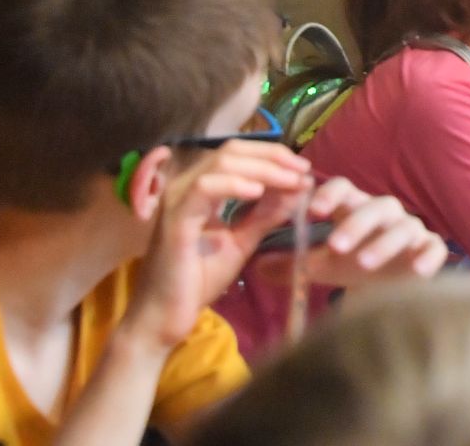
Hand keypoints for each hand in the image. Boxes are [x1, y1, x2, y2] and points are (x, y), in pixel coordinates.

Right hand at [124, 142, 311, 350]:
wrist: (165, 318)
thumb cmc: (198, 280)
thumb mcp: (242, 240)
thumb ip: (267, 214)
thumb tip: (300, 188)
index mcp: (200, 188)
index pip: (238, 153)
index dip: (273, 155)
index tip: (304, 168)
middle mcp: (185, 186)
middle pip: (232, 150)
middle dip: (274, 157)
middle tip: (304, 171)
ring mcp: (177, 199)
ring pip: (222, 162)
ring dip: (263, 168)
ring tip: (291, 181)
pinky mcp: (174, 219)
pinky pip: (205, 188)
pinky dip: (235, 185)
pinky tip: (258, 192)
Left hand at [300, 178, 447, 288]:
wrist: (388, 289)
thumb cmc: (353, 266)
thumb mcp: (322, 264)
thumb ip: (292, 264)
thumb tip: (256, 266)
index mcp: (355, 208)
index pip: (343, 189)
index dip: (329, 194)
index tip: (312, 211)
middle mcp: (385, 214)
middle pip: (374, 206)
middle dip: (356, 224)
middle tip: (335, 246)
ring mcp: (411, 231)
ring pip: (403, 227)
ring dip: (384, 242)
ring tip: (364, 263)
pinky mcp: (431, 250)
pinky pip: (434, 248)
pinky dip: (427, 256)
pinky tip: (415, 270)